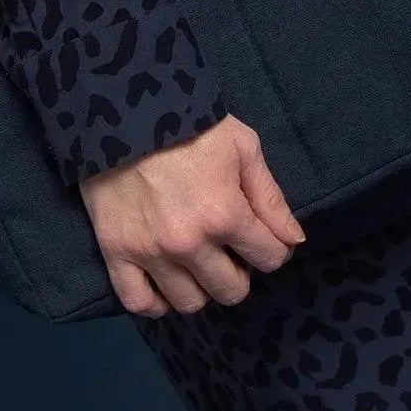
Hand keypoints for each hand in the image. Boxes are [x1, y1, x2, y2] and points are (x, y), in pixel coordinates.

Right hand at [78, 112, 307, 315]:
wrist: (124, 106)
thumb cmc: (190, 122)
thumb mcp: (242, 145)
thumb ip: (270, 196)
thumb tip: (294, 240)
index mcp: (225, 213)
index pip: (270, 258)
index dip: (273, 248)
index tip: (263, 237)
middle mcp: (190, 243)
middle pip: (231, 290)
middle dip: (239, 272)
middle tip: (228, 248)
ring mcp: (150, 252)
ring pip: (190, 303)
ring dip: (201, 287)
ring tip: (198, 262)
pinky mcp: (116, 253)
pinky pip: (140, 303)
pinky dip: (156, 301)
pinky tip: (165, 282)